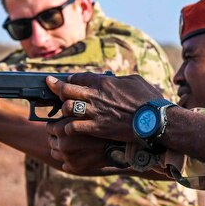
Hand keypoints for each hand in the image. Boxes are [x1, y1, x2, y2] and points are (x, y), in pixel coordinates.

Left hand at [45, 73, 163, 142]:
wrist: (155, 121)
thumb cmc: (149, 100)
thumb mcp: (134, 81)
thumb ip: (118, 79)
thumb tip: (111, 79)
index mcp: (104, 82)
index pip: (79, 77)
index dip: (70, 78)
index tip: (66, 80)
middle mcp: (96, 95)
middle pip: (67, 89)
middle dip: (56, 87)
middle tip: (49, 85)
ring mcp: (95, 113)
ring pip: (67, 108)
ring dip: (62, 110)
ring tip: (59, 112)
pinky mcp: (96, 128)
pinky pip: (73, 127)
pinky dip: (68, 127)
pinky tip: (66, 129)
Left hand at [47, 119, 118, 173]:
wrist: (119, 143)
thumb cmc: (102, 124)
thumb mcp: (84, 113)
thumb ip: (70, 112)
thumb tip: (60, 109)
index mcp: (61, 129)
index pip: (49, 127)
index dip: (56, 125)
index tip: (63, 125)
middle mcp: (62, 145)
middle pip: (51, 140)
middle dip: (58, 138)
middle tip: (69, 136)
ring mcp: (68, 158)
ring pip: (55, 153)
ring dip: (61, 150)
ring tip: (73, 145)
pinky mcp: (74, 168)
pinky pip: (65, 165)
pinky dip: (70, 161)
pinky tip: (79, 155)